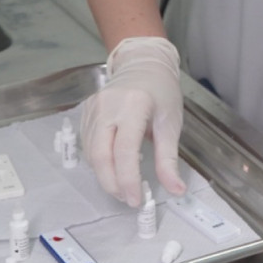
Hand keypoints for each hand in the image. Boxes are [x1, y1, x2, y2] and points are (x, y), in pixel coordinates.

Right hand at [80, 37, 186, 206]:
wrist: (144, 64)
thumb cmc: (161, 91)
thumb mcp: (171, 123)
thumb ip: (169, 159)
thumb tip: (176, 190)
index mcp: (134, 105)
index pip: (124, 151)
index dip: (128, 180)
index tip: (137, 199)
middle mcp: (108, 106)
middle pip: (101, 156)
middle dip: (112, 184)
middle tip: (128, 198)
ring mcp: (93, 108)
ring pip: (91, 153)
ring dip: (105, 176)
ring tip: (123, 186)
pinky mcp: (86, 112)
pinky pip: (88, 145)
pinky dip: (99, 162)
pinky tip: (113, 168)